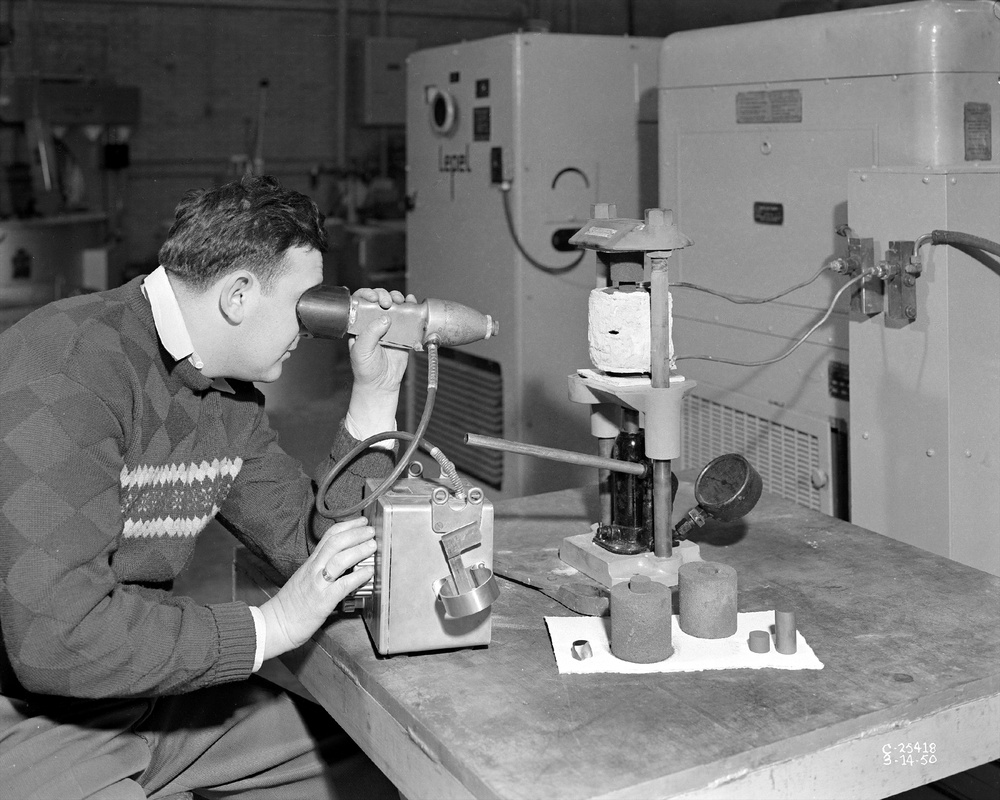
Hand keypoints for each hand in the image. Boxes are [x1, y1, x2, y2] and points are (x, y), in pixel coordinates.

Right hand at [258, 517, 375, 659]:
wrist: (276, 624)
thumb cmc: (291, 604)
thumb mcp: (305, 578)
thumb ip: (321, 567)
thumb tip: (343, 561)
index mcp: (311, 563)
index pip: (328, 536)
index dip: (347, 526)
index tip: (361, 521)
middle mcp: (314, 569)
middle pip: (335, 543)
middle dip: (355, 533)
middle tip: (371, 530)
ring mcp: (318, 584)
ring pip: (339, 559)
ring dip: (358, 550)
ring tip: (372, 545)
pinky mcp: (323, 601)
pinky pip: (342, 585)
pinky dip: (357, 577)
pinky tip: (368, 572)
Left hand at [348, 288, 417, 393]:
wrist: (381, 384)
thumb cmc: (366, 369)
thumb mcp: (362, 351)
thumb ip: (370, 333)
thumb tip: (384, 318)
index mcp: (360, 324)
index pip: (361, 301)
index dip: (367, 294)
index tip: (374, 298)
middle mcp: (374, 322)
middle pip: (379, 299)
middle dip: (384, 295)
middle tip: (387, 303)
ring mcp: (389, 326)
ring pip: (394, 305)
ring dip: (398, 298)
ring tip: (400, 301)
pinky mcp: (403, 333)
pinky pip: (408, 318)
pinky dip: (411, 308)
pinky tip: (412, 303)